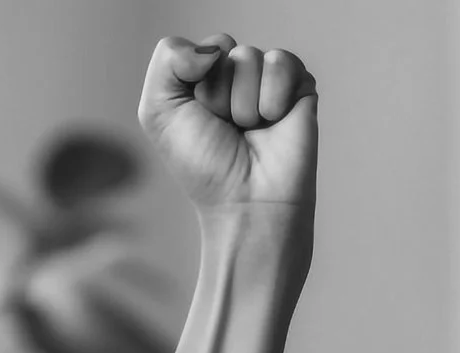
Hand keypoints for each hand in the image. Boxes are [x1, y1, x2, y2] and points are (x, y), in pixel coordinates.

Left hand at [138, 35, 316, 217]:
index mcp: (198, 80)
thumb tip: (212, 46)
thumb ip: (167, 61)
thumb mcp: (159, 113)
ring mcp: (267, 79)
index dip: (191, 83)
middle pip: (221, 48)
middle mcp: (233, 75)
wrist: (245, 199)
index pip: (193, 49)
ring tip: (248, 129)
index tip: (197, 120)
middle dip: (217, 93)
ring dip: (242, 102)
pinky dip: (272, 97)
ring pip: (248, 57)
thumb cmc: (203, 165)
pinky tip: (272, 121)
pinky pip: (281, 62)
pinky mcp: (299, 84)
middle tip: (225, 127)